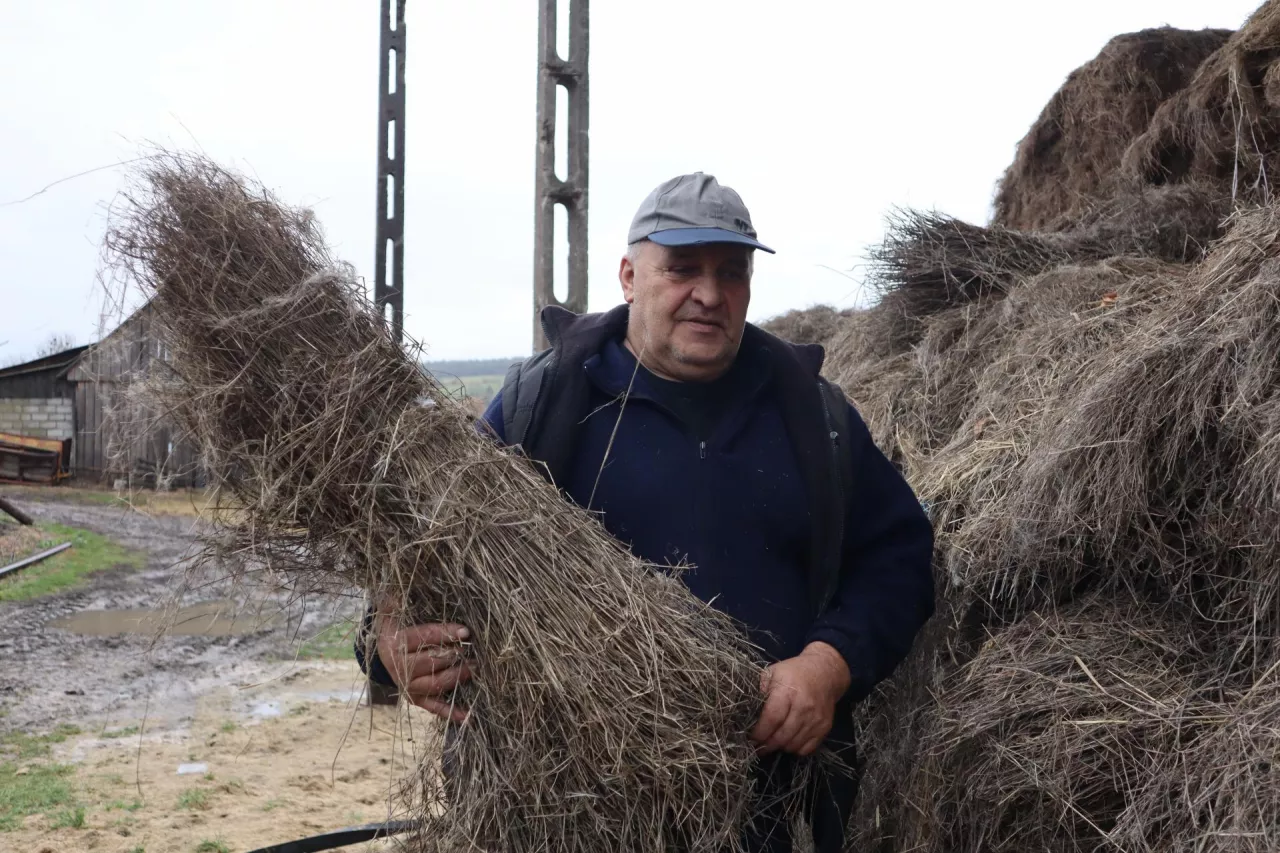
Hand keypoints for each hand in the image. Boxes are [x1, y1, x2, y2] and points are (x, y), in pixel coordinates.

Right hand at [375, 611, 472, 722]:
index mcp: (394, 644)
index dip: (444, 633)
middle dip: (455, 656)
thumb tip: (394, 584)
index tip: (466, 630)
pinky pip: (434, 707)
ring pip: (435, 684)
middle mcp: (399, 668)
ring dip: (458, 677)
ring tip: (477, 667)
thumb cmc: (395, 629)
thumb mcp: (391, 613)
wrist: (380, 656)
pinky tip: (469, 716)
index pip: (422, 637)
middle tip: (477, 650)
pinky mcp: (416, 700)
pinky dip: (451, 712)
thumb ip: (395, 601)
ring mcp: (408, 687)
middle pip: (431, 662)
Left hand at [749, 641, 850, 756]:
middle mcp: (804, 707)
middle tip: (757, 745)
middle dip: (766, 744)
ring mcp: (816, 719)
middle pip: (781, 736)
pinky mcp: (825, 728)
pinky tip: (788, 740)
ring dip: (779, 747)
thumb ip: (759, 690)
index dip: (759, 732)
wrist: (825, 673)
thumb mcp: (773, 673)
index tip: (750, 738)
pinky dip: (794, 749)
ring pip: (793, 745)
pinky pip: (806, 749)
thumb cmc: (794, 672)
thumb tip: (744, 710)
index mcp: (788, 691)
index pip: (772, 719)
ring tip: (771, 742)